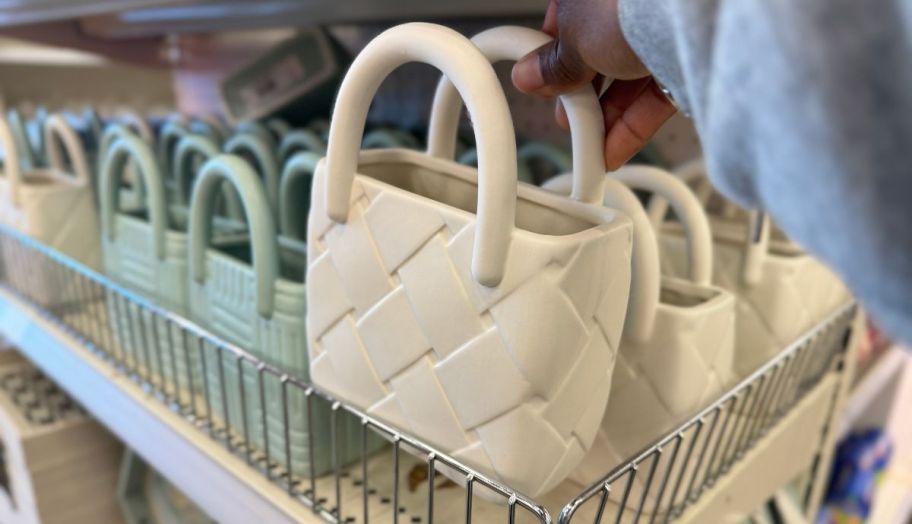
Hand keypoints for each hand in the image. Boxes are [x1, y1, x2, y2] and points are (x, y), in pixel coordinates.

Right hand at [512, 0, 676, 170]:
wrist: (691, 18)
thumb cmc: (628, 7)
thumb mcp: (575, 40)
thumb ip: (553, 64)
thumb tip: (529, 76)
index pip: (566, 25)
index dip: (553, 60)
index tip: (543, 88)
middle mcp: (627, 8)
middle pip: (597, 56)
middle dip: (580, 96)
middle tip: (567, 117)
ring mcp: (659, 31)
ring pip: (626, 81)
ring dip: (604, 117)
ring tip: (589, 143)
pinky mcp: (686, 61)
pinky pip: (653, 98)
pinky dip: (632, 126)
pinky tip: (612, 150)